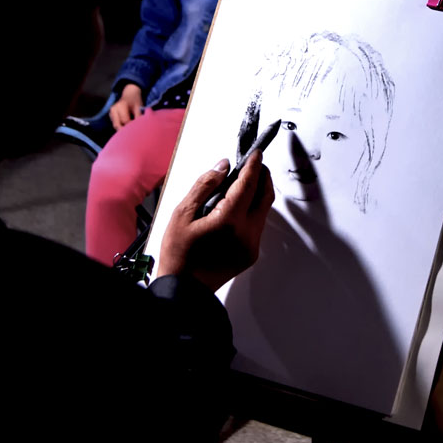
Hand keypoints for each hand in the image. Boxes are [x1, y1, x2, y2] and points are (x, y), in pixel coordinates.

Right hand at [109, 83, 142, 129]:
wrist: (129, 94)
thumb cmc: (135, 100)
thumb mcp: (139, 107)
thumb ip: (138, 117)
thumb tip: (140, 127)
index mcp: (121, 106)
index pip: (125, 121)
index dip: (131, 126)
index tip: (137, 128)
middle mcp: (114, 109)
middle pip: (118, 125)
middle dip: (125, 130)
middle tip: (133, 133)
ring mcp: (111, 112)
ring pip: (116, 126)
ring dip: (122, 129)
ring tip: (130, 129)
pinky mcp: (111, 115)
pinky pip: (115, 124)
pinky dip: (120, 126)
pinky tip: (126, 126)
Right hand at [157, 151, 274, 291]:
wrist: (184, 289)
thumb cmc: (178, 254)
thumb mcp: (182, 213)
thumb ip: (205, 185)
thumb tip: (223, 166)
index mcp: (229, 221)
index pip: (249, 184)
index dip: (253, 165)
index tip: (255, 152)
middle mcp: (247, 233)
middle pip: (265, 196)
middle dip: (262, 176)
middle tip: (254, 163)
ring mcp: (252, 245)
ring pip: (263, 210)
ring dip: (257, 193)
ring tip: (242, 183)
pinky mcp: (251, 254)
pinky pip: (257, 225)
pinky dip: (252, 210)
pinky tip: (236, 207)